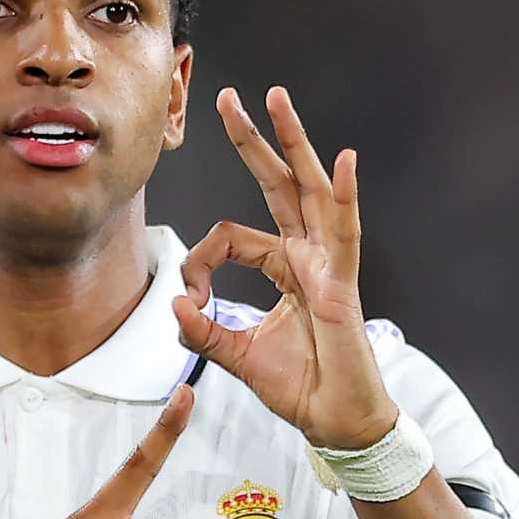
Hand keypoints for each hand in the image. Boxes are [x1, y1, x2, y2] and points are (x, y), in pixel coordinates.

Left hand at [170, 86, 400, 450]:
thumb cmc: (300, 385)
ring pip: (309, 190)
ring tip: (277, 98)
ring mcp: (328, 264)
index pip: (231, 235)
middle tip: (230, 97)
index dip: (198, 261)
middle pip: (278, 183)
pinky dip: (344, 196)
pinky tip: (344, 161)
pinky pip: (345, 233)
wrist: (335, 421)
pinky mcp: (343, 284)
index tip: (186, 300)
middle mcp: (307, 254)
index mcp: (284, 266)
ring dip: (293, 141)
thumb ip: (205, 331)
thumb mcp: (237, 356)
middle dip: (253, 139)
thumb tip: (173, 304)